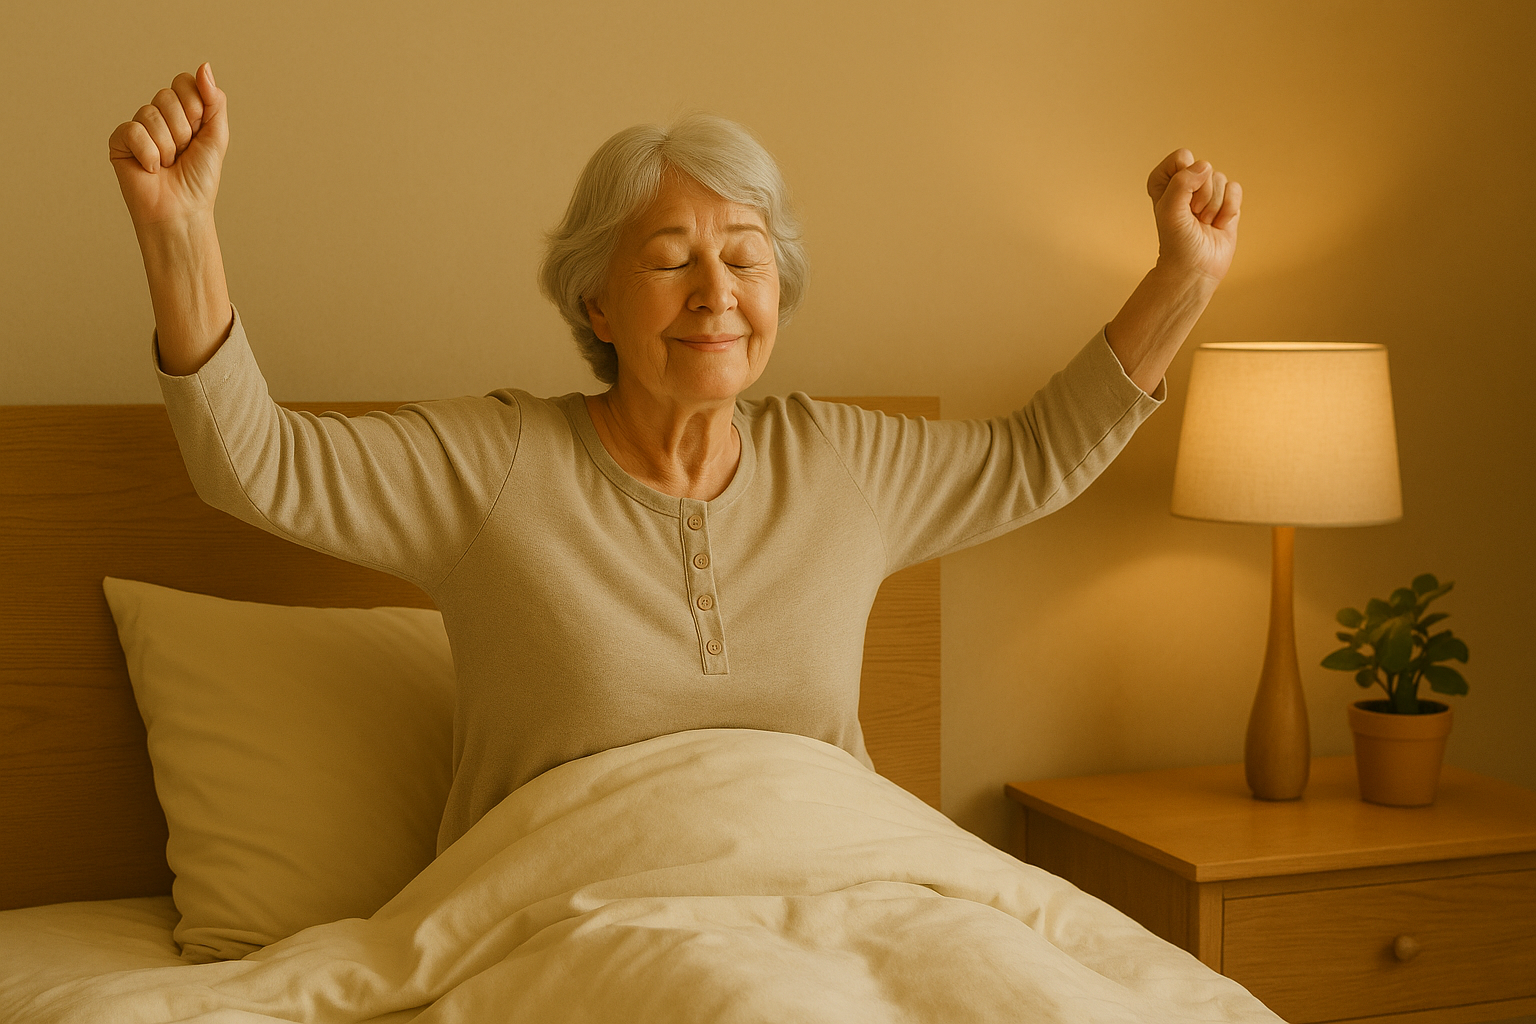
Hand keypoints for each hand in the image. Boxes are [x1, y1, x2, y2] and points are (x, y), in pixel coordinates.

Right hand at [108, 63, 228, 230]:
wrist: (182, 210)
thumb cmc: (200, 179)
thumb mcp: (216, 137)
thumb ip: (214, 101)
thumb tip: (204, 66)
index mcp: (182, 112)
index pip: (184, 83)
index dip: (195, 106)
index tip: (199, 131)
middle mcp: (159, 116)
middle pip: (167, 96)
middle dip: (183, 129)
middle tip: (184, 152)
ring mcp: (138, 128)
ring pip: (150, 114)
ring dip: (168, 145)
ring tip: (168, 164)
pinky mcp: (120, 142)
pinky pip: (133, 131)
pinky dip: (148, 153)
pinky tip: (151, 169)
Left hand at [1146, 148, 1240, 283]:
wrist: (1196, 269)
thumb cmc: (1177, 242)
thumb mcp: (1170, 210)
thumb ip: (1181, 182)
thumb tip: (1204, 167)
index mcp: (1165, 181)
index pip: (1181, 157)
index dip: (1183, 177)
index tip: (1178, 202)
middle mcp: (1187, 184)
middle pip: (1205, 168)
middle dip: (1201, 196)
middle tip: (1192, 218)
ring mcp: (1208, 192)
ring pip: (1221, 179)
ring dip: (1214, 206)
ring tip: (1204, 223)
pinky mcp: (1226, 202)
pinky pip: (1235, 188)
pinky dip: (1229, 209)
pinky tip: (1219, 224)